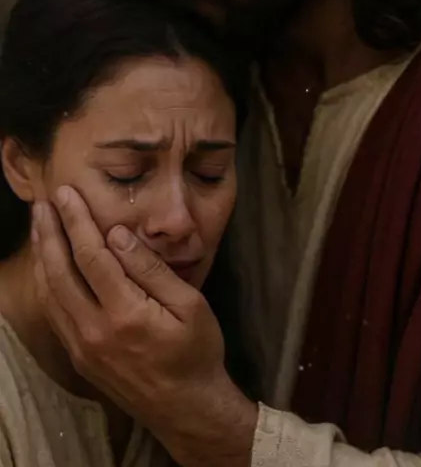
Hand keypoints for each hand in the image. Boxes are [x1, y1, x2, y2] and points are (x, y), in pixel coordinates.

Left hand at [32, 187, 257, 466]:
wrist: (187, 408)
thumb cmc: (197, 352)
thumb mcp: (189, 305)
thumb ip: (151, 270)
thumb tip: (119, 235)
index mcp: (125, 313)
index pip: (92, 256)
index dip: (77, 221)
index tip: (68, 195)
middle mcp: (95, 330)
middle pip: (62, 271)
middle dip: (51, 232)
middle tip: (44, 202)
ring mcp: (83, 347)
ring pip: (52, 293)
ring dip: (43, 255)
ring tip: (41, 226)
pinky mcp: (80, 357)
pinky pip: (55, 313)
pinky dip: (47, 284)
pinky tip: (49, 265)